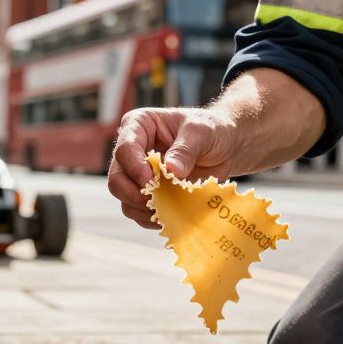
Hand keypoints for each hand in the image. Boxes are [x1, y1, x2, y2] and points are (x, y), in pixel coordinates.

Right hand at [107, 107, 238, 228]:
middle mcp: (132, 150)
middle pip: (116, 178)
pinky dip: (150, 217)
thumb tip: (171, 170)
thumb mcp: (201, 132)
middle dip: (133, 193)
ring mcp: (138, 174)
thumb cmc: (211, 131)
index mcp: (139, 126)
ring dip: (141, 209)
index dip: (134, 167)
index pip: (125, 149)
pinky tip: (167, 217)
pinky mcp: (148, 192)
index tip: (152, 181)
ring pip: (124, 198)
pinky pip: (138, 211)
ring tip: (164, 210)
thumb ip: (185, 150)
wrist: (225, 148)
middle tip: (155, 200)